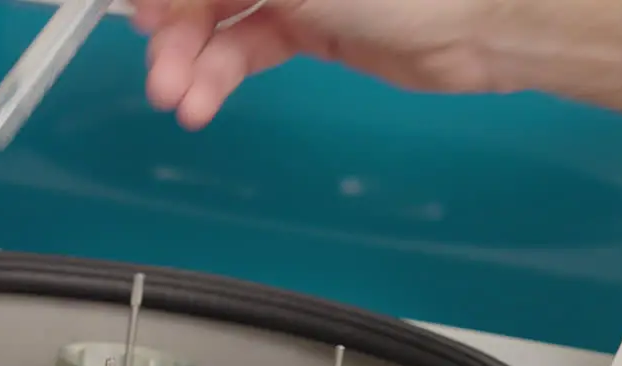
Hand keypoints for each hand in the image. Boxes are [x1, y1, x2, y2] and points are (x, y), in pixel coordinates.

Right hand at [131, 0, 621, 128]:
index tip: (132, 12)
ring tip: (177, 95)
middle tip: (156, 60)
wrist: (488, 18)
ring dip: (188, 60)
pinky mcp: (308, 22)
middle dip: (170, 23)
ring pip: (215, 18)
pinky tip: (200, 100)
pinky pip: (244, 47)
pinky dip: (218, 75)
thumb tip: (158, 2)